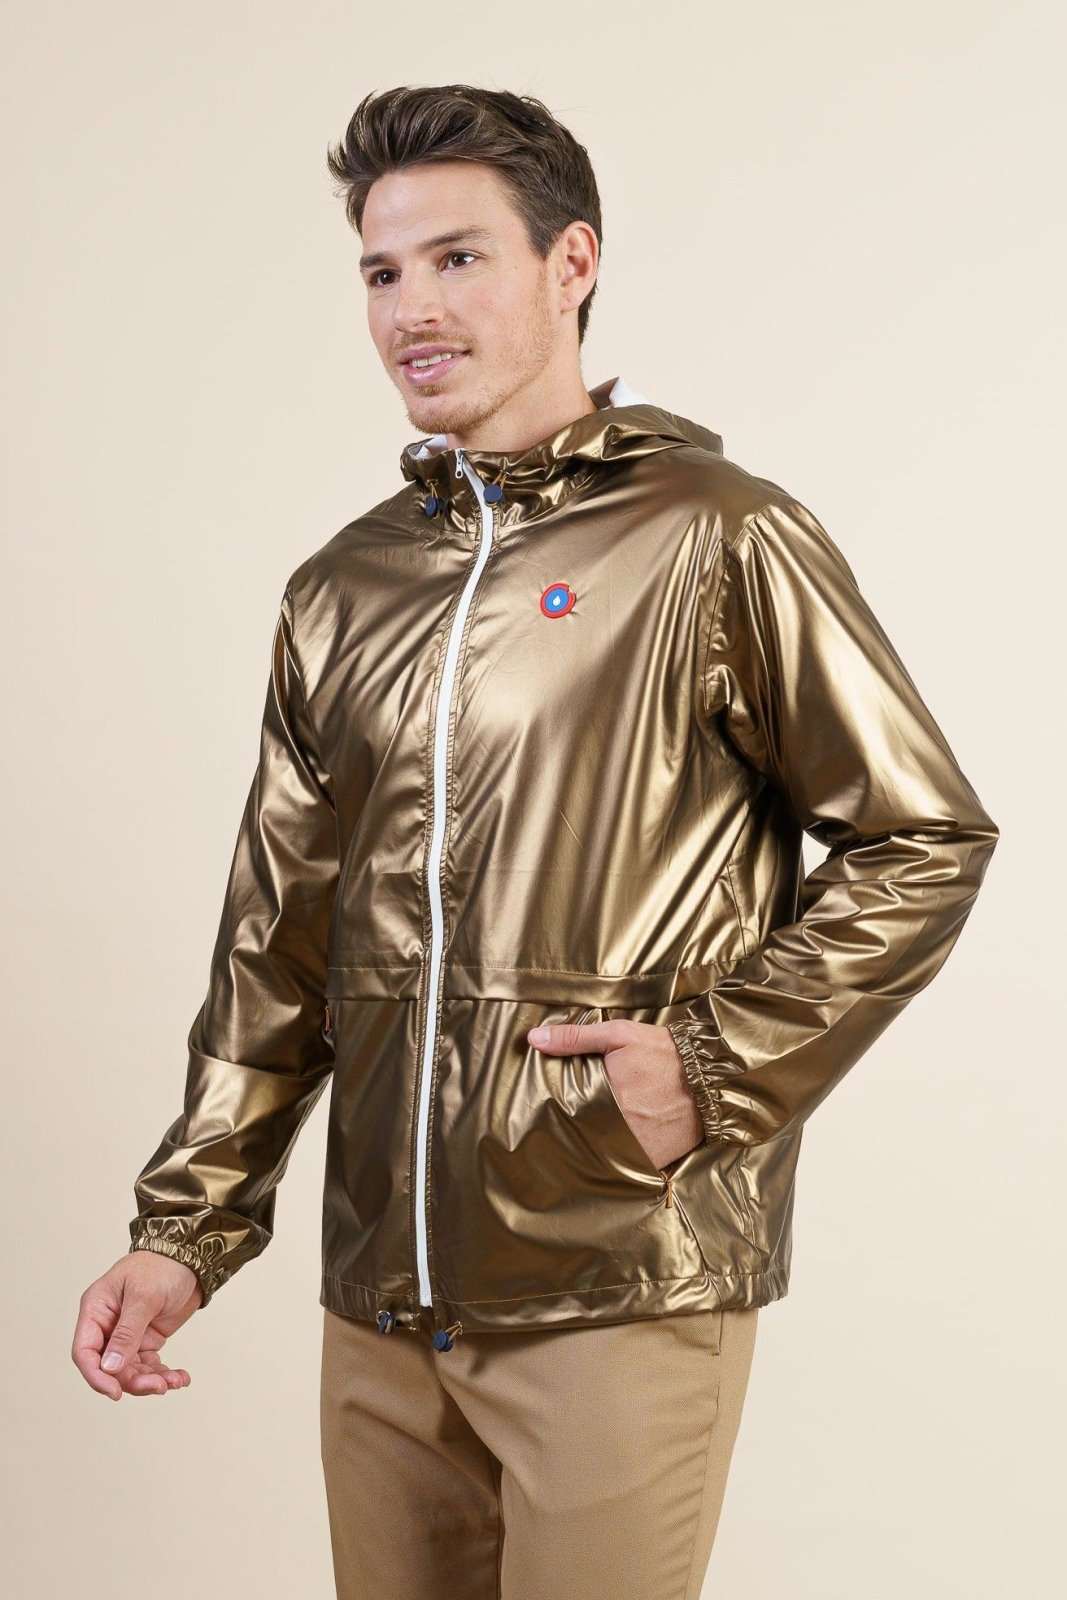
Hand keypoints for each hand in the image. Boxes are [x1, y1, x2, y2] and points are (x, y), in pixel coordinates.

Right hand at [72, 1251, 203, 1401]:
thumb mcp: (144, 1296)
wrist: (192, 1256)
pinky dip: (164, 1374)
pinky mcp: (147, 1339)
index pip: (84, 1351)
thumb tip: (109, 1368)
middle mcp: (108, 1325)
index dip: (96, 1376)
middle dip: (133, 1381)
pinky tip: (181, 1377)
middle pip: (110, 1367)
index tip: (115, 1392)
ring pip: (130, 1371)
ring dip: (151, 1380)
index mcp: (96, 1310)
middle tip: (159, 1386)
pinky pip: (149, 1366)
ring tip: (175, 1381)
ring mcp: (128, 1334)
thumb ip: (127, 1333)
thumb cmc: (162, 1265)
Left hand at [528, 1019, 704, 1169]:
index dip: (558, 1112)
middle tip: (573, 1123)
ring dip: (597, 1147)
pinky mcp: (655, 1161)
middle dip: (577, 1129)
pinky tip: (617, 1148)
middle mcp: (617, 1127)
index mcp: (603, 1097)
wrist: (714, 1077)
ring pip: (603, 1153)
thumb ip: (575, 1038)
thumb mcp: (619, 1035)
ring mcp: (637, 1148)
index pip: (565, 1113)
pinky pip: (629, 1167)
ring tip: (594, 1137)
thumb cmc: (664, 1053)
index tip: (550, 1110)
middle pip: (583, 1135)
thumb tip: (534, 1039)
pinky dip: (622, 1160)